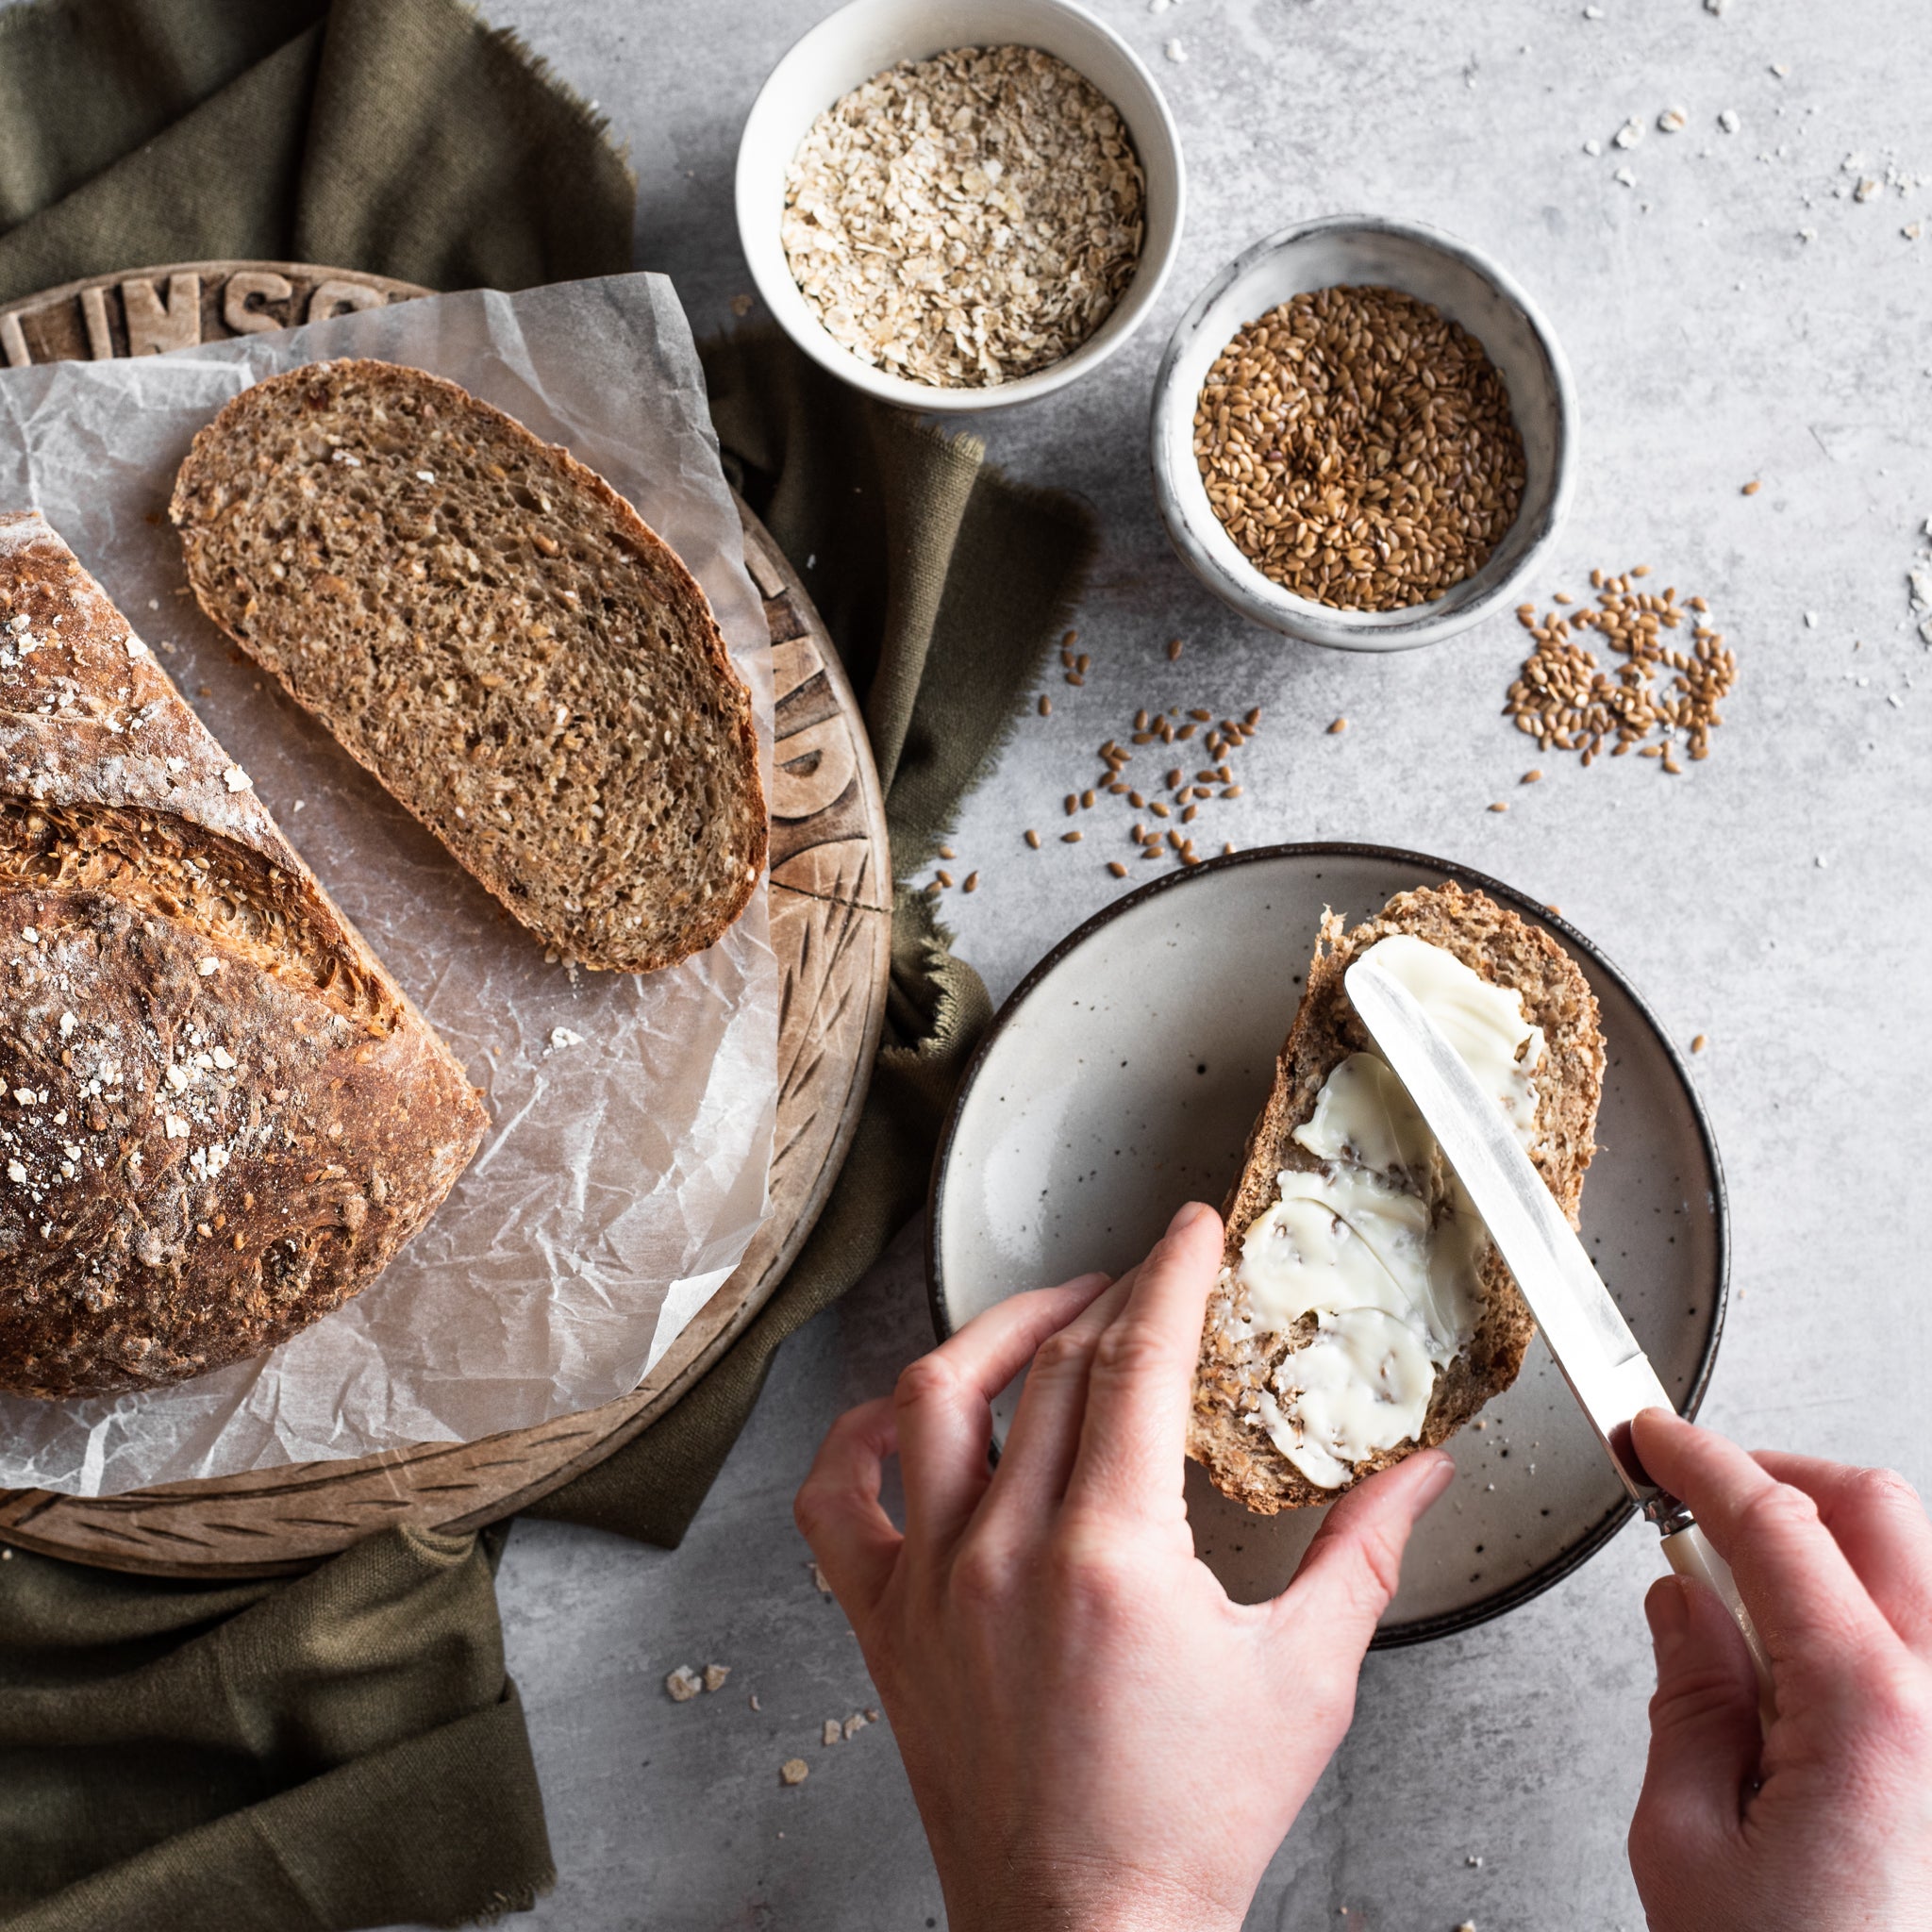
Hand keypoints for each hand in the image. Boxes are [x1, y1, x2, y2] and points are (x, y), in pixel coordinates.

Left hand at [795, 1200, 1454, 1931]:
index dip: (1171, 1273)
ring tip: (1049, 1315)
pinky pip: (835, 1505)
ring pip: (936, 1401)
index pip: (1140, 1359)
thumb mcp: (1307, 1680)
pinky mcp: (883, 1627)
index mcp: (1112, 1555)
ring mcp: (930, 1586)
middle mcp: (1005, 1553)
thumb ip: (1363, 1554)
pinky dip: (860, 1439)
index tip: (1191, 1228)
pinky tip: (904, 1411)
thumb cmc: (1191, 1827)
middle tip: (1152, 1272)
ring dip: (995, 1334)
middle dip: (1113, 1294)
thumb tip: (1419, 1471)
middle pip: (1056, 1368)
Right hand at [1628, 1408, 1931, 1931]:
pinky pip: (1924, 1645)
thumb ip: (1688, 1695)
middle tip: (1692, 1495)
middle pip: (1876, 1510)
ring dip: (1825, 1550)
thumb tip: (1684, 1598)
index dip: (1698, 1456)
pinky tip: (1800, 1672)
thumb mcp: (1686, 1839)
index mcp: (1872, 1712)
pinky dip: (1861, 1619)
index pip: (1776, 1521)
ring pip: (1913, 1570)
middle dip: (1776, 1477)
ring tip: (1740, 1603)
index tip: (1651, 1434)